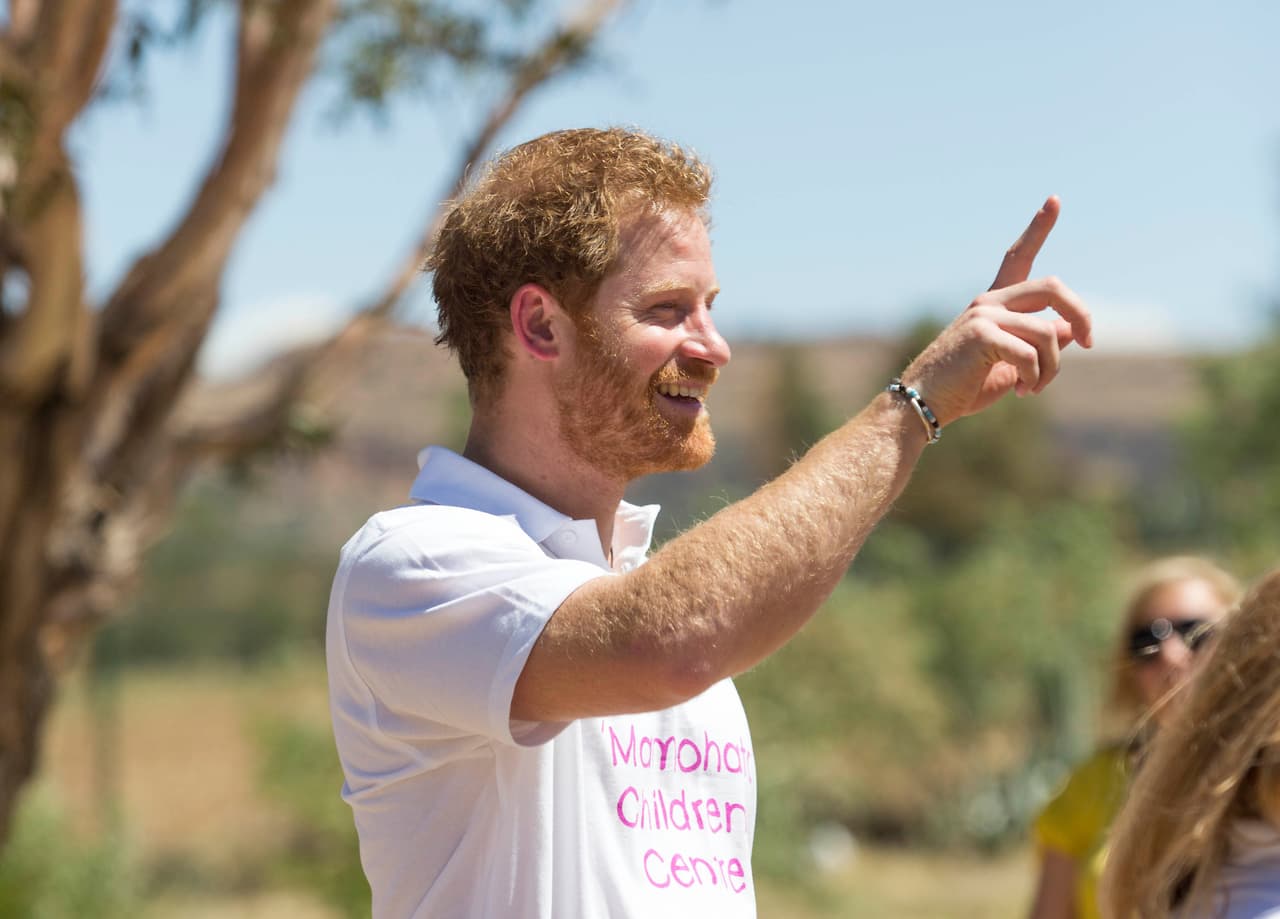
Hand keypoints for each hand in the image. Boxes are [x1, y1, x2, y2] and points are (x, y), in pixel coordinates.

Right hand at [901, 196, 1092, 424]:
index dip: (1038, 228)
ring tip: (1036, 388)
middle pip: (1052, 286)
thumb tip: (1069, 330)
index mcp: (992, 305)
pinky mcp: (980, 334)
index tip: (1054, 200)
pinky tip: (1024, 391)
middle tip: (1086, 343)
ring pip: (1048, 331)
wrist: (921, 405)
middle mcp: (988, 302)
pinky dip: (1037, 377)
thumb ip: (1038, 345)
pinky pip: (1032, 352)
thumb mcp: (1010, 366)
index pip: (1017, 257)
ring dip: (1052, 367)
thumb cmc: (961, 389)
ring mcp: (983, 315)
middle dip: (1080, 313)